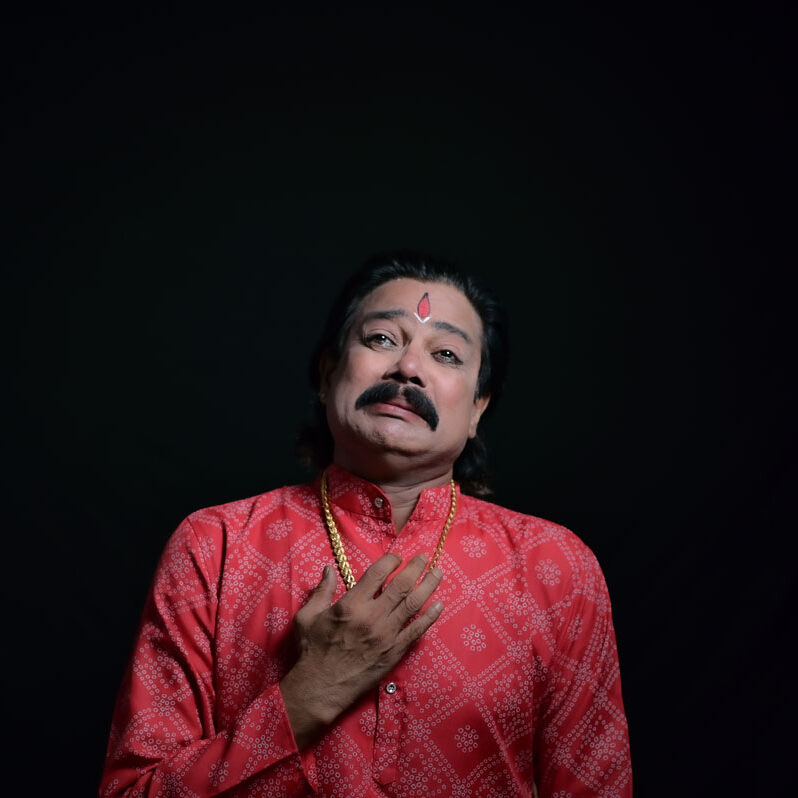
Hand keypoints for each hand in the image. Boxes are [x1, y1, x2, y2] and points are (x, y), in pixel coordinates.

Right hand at [279, 553, 443, 748]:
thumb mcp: (307, 617)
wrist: (321, 688)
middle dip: (415, 568)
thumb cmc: (312, 651)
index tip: (396, 557)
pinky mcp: (394, 652)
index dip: (390, 560)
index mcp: (351, 605)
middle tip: (424, 557)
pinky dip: (430, 616)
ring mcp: (386, 635)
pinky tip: (439, 605)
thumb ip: (321, 591)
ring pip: (413, 604)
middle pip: (401, 585)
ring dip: (428, 586)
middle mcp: (372, 617)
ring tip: (438, 573)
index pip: (378, 573)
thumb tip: (329, 569)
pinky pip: (417, 631)